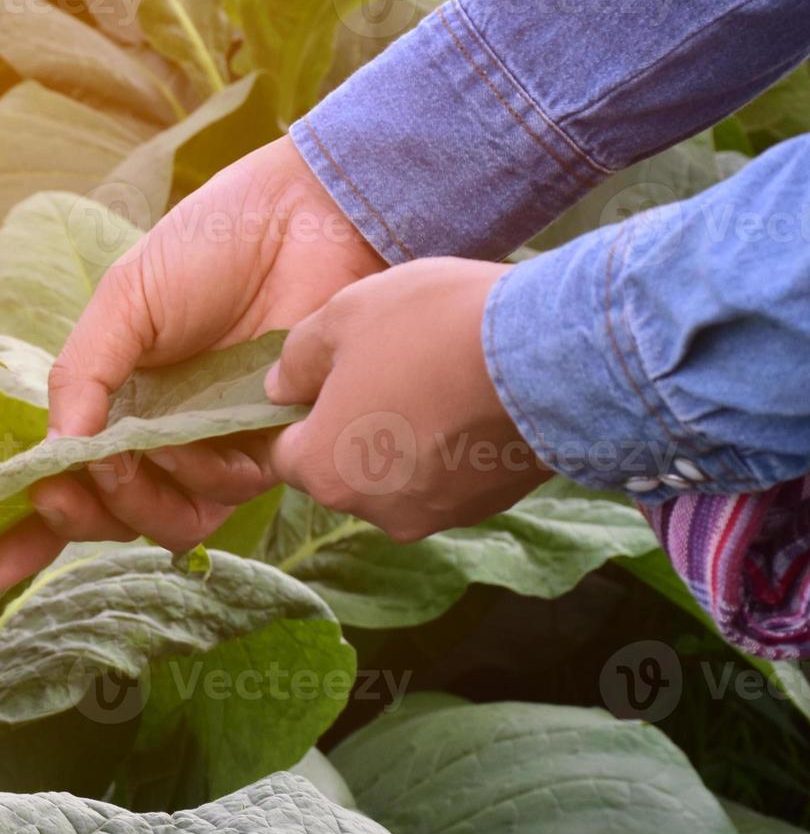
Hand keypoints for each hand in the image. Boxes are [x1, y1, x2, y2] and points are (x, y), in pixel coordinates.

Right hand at [0, 137, 386, 590]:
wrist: (300, 222)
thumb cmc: (208, 250)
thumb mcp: (121, 303)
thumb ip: (82, 375)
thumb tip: (54, 451)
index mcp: (115, 401)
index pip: (68, 478)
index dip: (29, 531)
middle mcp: (161, 437)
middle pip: (112, 515)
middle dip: (80, 516)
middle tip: (58, 493)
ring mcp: (214, 449)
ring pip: (165, 521)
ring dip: (136, 499)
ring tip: (132, 452)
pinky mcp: (269, 452)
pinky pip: (222, 497)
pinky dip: (198, 475)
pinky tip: (193, 434)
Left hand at [265, 257, 550, 540]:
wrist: (553, 356)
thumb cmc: (432, 329)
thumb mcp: (344, 318)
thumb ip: (297, 360)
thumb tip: (280, 388)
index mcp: (324, 471)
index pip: (283, 453)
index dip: (296, 415)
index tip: (320, 382)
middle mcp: (373, 510)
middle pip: (342, 468)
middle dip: (351, 427)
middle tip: (383, 371)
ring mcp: (436, 515)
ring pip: (397, 477)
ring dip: (404, 440)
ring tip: (434, 382)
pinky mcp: (488, 508)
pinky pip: (449, 477)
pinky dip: (451, 449)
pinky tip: (471, 402)